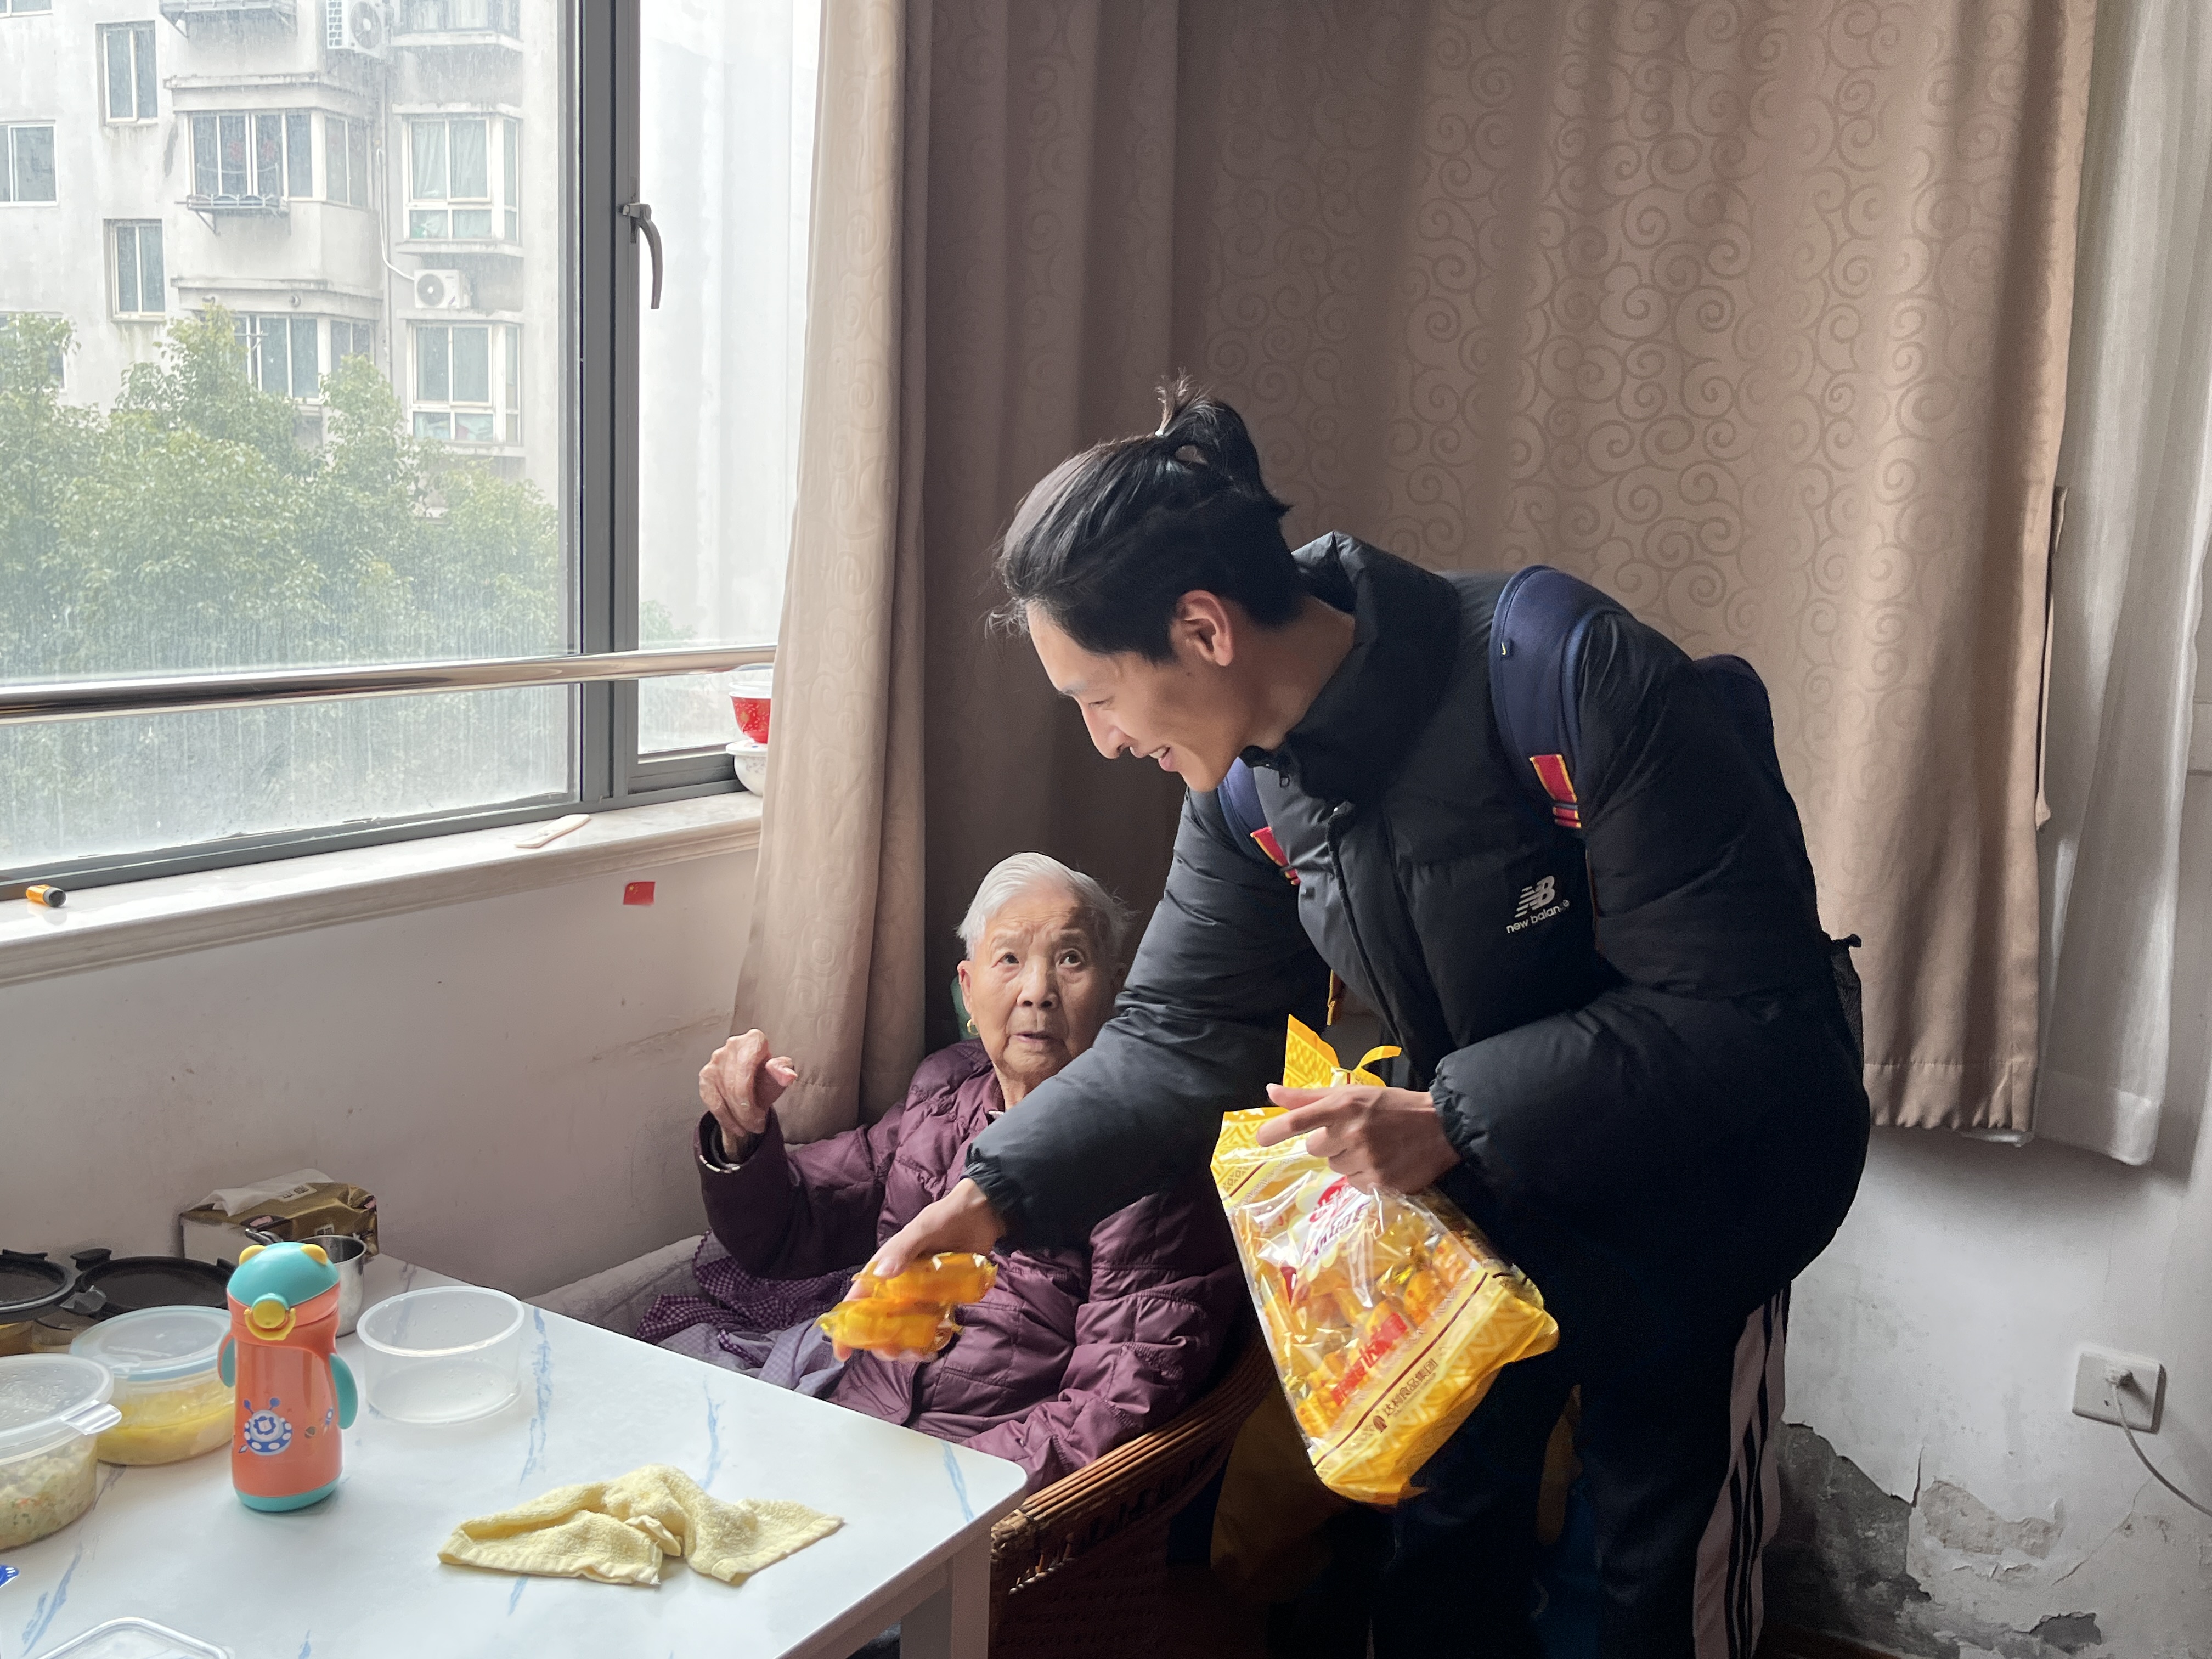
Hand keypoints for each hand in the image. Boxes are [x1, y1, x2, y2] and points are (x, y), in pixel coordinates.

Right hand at [699, 1029, 798, 1161]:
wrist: (754, 1082)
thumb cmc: (768, 1078)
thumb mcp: (779, 1076)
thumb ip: (783, 1073)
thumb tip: (788, 1075)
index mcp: (753, 1040)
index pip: (746, 1070)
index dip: (750, 1099)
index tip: (760, 1118)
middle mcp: (732, 1045)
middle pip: (733, 1086)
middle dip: (744, 1113)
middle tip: (756, 1127)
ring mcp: (716, 1059)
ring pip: (721, 1095)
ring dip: (735, 1118)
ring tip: (748, 1127)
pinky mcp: (706, 1073)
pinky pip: (710, 1100)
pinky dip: (723, 1117)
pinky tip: (734, 1126)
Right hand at [828, 1183, 1002, 1364]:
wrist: (982, 1214)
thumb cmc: (947, 1217)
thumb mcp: (923, 1229)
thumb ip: (904, 1250)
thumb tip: (882, 1274)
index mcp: (885, 1266)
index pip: (858, 1298)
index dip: (848, 1327)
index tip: (844, 1352)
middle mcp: (898, 1283)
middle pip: (880, 1321)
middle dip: (882, 1342)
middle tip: (895, 1352)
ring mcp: (919, 1292)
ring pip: (903, 1327)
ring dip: (906, 1346)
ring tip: (920, 1353)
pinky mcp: (940, 1297)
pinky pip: (931, 1324)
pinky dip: (930, 1339)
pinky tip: (937, 1347)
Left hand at [1256, 1083, 1461, 1192]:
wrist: (1440, 1126)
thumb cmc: (1391, 1106)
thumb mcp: (1352, 1093)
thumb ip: (1309, 1097)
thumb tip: (1270, 1091)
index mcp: (1344, 1107)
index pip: (1300, 1120)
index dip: (1275, 1131)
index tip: (1260, 1140)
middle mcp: (1352, 1133)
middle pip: (1315, 1149)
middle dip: (1328, 1143)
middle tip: (1353, 1133)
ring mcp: (1367, 1160)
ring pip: (1335, 1168)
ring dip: (1347, 1159)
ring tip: (1373, 1146)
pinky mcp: (1381, 1182)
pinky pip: (1354, 1184)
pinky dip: (1364, 1176)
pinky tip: (1382, 1162)